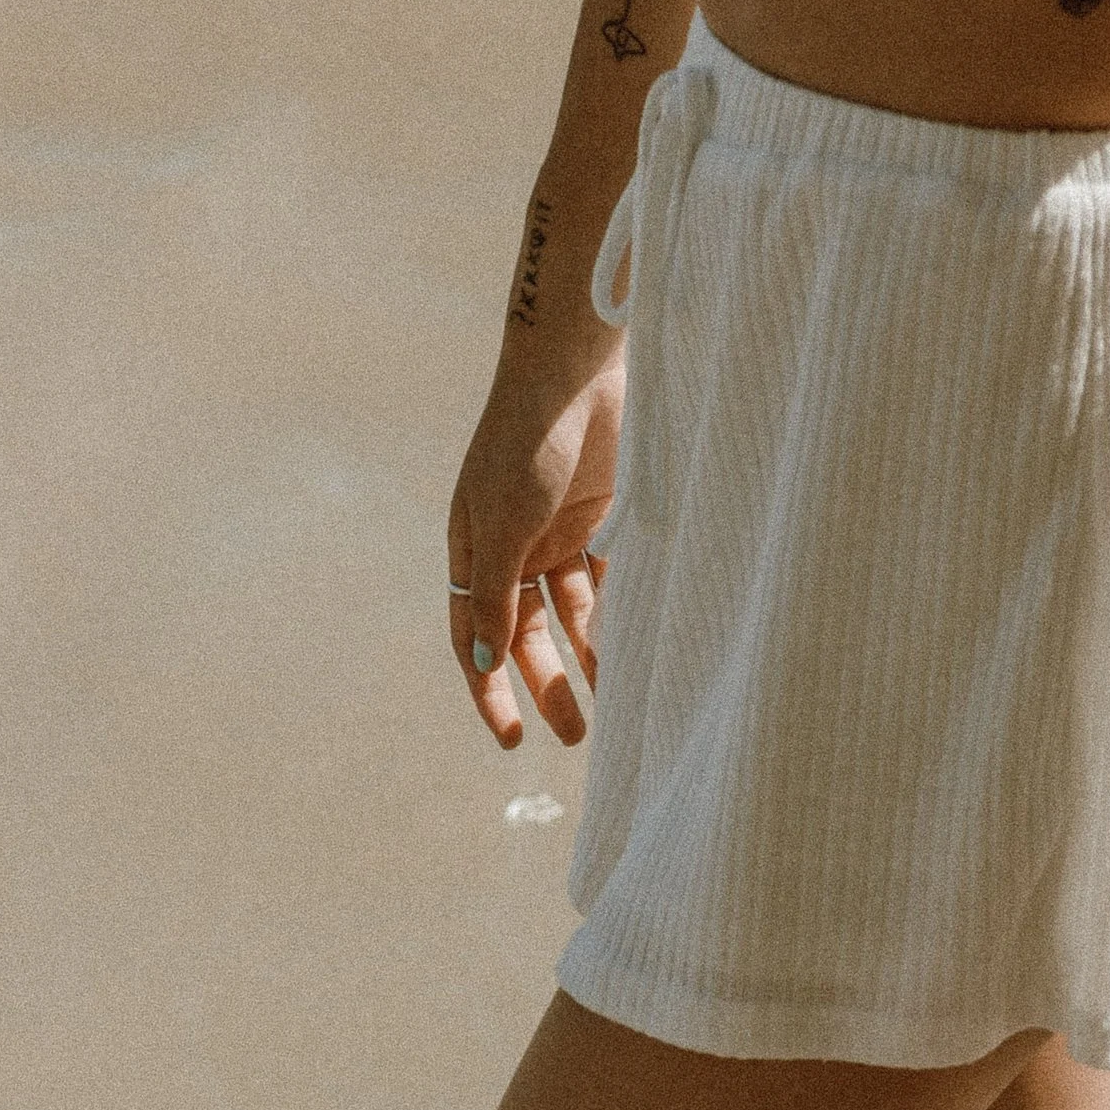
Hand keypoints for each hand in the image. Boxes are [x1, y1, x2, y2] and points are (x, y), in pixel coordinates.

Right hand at [447, 346, 624, 750]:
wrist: (576, 369)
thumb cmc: (525, 440)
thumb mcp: (504, 523)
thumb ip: (498, 595)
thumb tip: (488, 666)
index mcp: (474, 549)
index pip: (475, 636)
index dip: (489, 690)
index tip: (511, 739)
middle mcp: (513, 548)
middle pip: (527, 635)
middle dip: (547, 685)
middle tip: (572, 735)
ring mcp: (558, 535)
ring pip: (573, 616)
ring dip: (590, 658)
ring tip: (615, 701)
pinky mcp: (602, 521)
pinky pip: (609, 583)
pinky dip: (619, 615)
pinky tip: (635, 649)